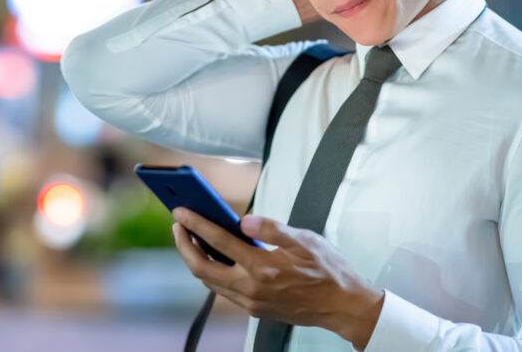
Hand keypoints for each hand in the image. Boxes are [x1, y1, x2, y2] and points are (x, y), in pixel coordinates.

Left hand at [171, 208, 383, 349]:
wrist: (343, 307)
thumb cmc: (328, 270)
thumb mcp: (305, 240)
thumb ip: (272, 228)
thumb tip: (244, 219)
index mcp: (263, 267)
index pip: (219, 242)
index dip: (196, 224)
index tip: (180, 212)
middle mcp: (252, 288)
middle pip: (202, 268)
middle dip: (184, 245)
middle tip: (178, 225)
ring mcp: (252, 302)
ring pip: (210, 281)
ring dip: (196, 259)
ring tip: (191, 238)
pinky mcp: (255, 309)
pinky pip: (223, 290)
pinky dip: (212, 272)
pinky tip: (214, 257)